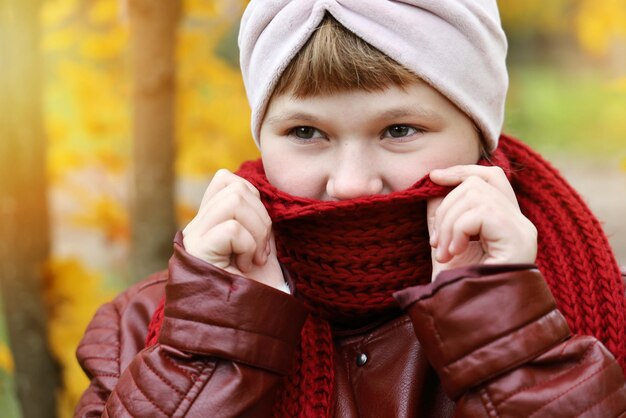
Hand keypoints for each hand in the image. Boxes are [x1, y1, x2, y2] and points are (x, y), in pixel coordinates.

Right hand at [182, 169, 285, 290]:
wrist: (245, 328)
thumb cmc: (256, 291)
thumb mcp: (259, 246)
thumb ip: (254, 219)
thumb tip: (261, 190)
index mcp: (210, 223)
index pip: (225, 179)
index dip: (252, 196)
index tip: (260, 232)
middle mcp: (197, 228)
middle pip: (236, 186)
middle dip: (261, 216)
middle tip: (262, 251)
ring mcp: (195, 238)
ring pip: (234, 200)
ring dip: (257, 230)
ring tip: (254, 258)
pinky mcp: (198, 252)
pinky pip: (232, 228)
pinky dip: (249, 247)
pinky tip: (246, 268)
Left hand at [427, 165, 536, 280]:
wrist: (469, 320)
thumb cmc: (458, 286)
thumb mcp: (446, 242)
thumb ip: (444, 213)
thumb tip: (434, 182)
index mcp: (506, 222)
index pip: (491, 176)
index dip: (462, 170)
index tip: (433, 177)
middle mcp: (521, 223)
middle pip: (478, 183)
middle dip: (446, 207)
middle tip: (437, 243)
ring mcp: (522, 230)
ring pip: (475, 195)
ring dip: (449, 223)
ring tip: (445, 252)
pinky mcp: (518, 238)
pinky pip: (479, 213)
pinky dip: (458, 230)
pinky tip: (453, 253)